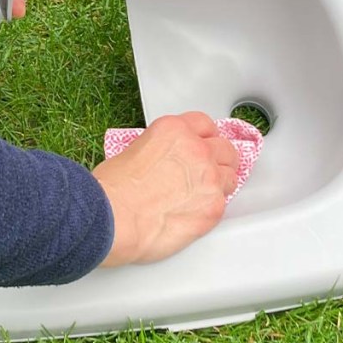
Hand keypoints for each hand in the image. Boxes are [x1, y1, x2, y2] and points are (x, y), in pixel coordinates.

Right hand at [92, 113, 239, 266]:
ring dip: (219, 184)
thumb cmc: (112, 191)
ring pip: (230, 176)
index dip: (204, 138)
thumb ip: (159, 152)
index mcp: (173, 130)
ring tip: (201, 196)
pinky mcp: (214, 206)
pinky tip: (196, 213)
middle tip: (205, 172)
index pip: (204, 124)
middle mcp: (196, 148)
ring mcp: (209, 177)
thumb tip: (164, 163)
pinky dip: (212, 208)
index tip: (203, 145)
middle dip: (217, 159)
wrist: (113, 218)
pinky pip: (224, 203)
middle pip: (224, 148)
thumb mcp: (132, 152)